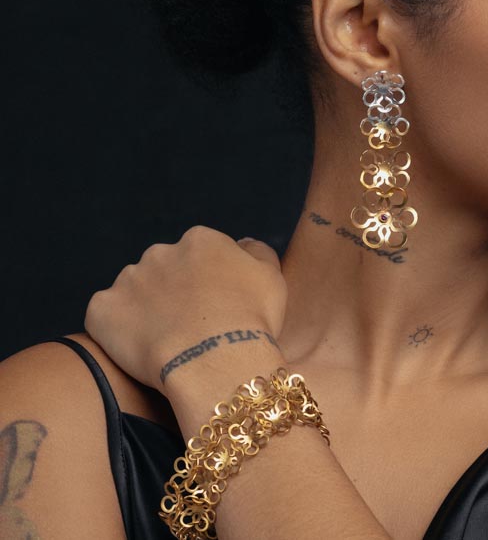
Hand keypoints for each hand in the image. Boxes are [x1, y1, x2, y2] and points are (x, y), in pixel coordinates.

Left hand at [84, 225, 285, 390]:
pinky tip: (140, 349)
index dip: (208, 282)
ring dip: (146, 309)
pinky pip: (106, 317)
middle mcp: (161, 251)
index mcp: (201, 240)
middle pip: (166, 269)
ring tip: (166, 342)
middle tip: (191, 326)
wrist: (216, 360)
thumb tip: (242, 243)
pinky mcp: (103, 310)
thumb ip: (256, 251)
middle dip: (174, 291)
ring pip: (135, 291)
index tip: (215, 306)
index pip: (200, 254)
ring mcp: (128, 279)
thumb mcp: (272, 276)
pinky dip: (117, 331)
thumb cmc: (251, 319)